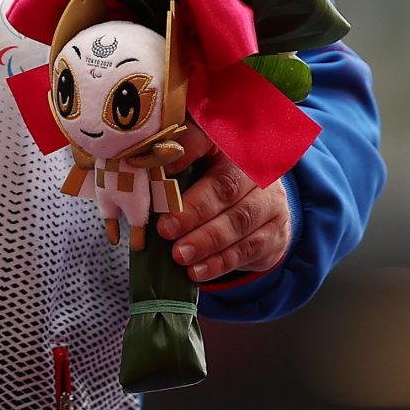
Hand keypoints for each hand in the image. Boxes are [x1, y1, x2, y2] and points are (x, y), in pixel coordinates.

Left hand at [155, 119, 291, 282]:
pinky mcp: (274, 231)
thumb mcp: (194, 167)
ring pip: (239, 220)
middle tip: (165, 229)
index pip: (206, 138)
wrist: (259, 212)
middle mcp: (253, 168)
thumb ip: (169, 167)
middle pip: (225, 186)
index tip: (160, 167)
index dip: (184, 150)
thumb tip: (134, 173)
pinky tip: (197, 271)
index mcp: (227, 143)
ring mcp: (269, 200)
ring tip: (179, 255)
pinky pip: (248, 248)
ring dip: (206, 241)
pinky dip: (220, 262)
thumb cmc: (212, 185)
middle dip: (193, 210)